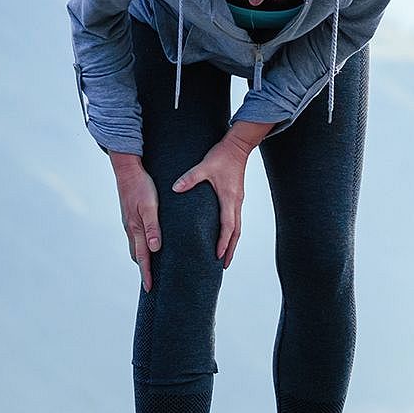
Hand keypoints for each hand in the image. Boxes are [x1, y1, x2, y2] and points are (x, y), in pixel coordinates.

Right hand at [110, 153, 160, 291]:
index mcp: (136, 229)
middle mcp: (131, 229)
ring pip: (136, 247)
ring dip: (143, 259)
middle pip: (137, 255)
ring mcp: (129, 223)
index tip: (149, 289)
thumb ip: (153, 227)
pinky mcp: (131, 217)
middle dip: (144, 270)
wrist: (127, 170)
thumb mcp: (150, 206)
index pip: (143, 257)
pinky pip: (136, 237)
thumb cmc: (142, 187)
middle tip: (151, 284)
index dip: (147, 273)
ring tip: (151, 269)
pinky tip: (149, 245)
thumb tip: (155, 249)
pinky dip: (143, 246)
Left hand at [174, 134, 255, 265]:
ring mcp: (237, 201)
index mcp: (228, 198)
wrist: (238, 147)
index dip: (224, 242)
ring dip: (232, 243)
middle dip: (230, 249)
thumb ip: (189, 178)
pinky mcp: (236, 198)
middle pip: (236, 232)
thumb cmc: (222, 156)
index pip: (228, 226)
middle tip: (224, 265)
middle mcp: (235, 202)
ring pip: (237, 227)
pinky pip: (235, 220)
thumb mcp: (204, 166)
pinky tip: (225, 237)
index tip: (218, 255)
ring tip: (225, 257)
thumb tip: (175, 189)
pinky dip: (231, 232)